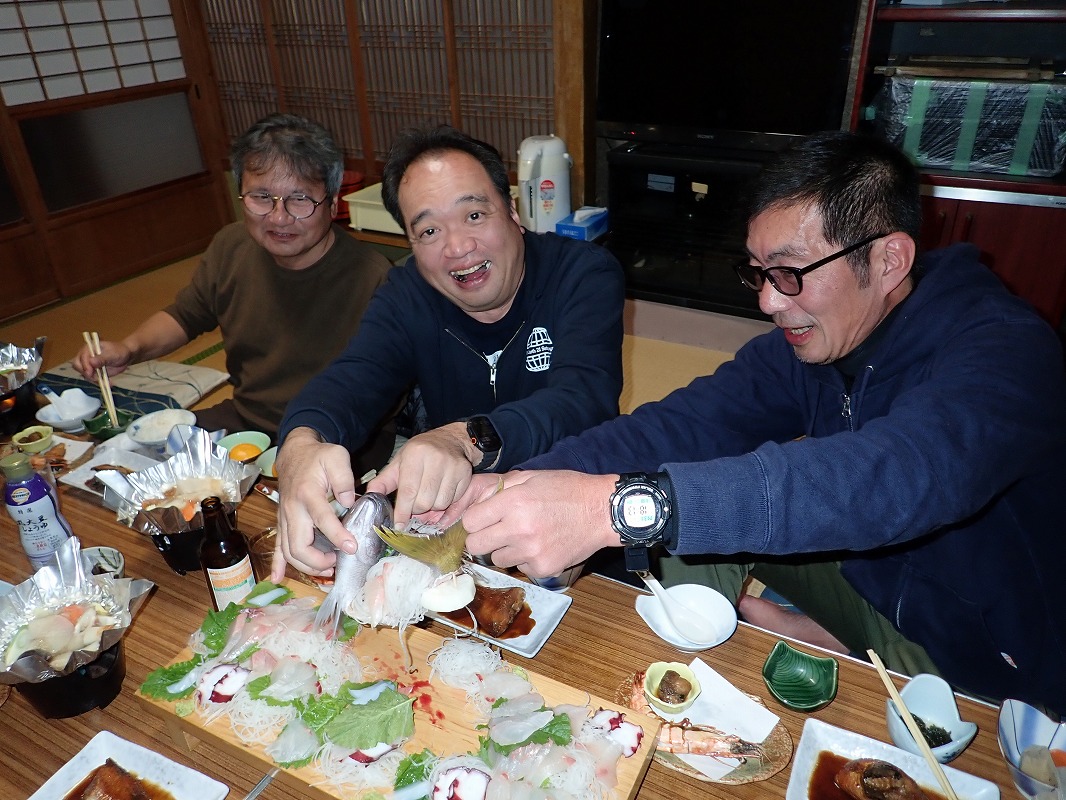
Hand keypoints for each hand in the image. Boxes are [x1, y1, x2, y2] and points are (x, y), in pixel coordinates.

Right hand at [72, 339, 132, 380]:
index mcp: (89, 348)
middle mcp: (86, 356)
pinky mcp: (94, 371)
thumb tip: (91, 362)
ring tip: (107, 381)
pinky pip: (92, 378)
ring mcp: (89, 364)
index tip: (90, 373)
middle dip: (86, 374)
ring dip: (93, 379)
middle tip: (96, 379)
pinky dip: (99, 382)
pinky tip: (109, 383)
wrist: (126, 356)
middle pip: (78, 366)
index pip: (81, 357)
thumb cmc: (119, 351)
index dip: (84, 366)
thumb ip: (102, 358)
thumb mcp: (112, 354)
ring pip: (84, 374)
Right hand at [271, 428, 359, 580]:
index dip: (337, 536)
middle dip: (318, 561)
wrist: (295, 452)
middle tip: (338, 561)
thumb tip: (348, 503)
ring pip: (289, 551)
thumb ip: (344, 478)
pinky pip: (277, 546)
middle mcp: (292, 509)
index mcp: (308, 493)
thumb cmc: (319, 456)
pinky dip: (277, 564)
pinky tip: (277, 578)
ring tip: (328, 569)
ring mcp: (285, 518)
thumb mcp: (336, 456)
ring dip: (307, 566)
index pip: (322, 519)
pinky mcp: (282, 523)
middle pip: (299, 545)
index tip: (352, 548)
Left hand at [366, 422, 479, 524]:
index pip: (408, 491)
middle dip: (417, 509)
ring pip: (439, 504)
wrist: (451, 439)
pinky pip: (453, 500)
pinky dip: (446, 501)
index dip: (402, 511)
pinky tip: (442, 491)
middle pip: (424, 502)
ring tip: (429, 495)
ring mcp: (453, 466)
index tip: (399, 524)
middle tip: (415, 503)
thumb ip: (384, 481)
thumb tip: (369, 497)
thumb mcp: (399, 462)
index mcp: (415, 454)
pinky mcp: (465, 473)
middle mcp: (435, 458)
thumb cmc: (421, 453)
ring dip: (432, 506)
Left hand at [459, 470, 618, 576]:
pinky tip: (543, 545)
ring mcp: (531, 552)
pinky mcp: (543, 568)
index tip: (484, 518)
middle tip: (497, 531)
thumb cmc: (568, 490)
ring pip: (497, 559)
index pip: (469, 522)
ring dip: (506, 550)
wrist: (602, 511)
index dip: (475, 519)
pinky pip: (521, 568)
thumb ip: (500, 487)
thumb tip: (474, 500)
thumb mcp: (532, 477)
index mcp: (513, 503)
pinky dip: (527, 560)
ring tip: (526, 536)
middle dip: (482, 538)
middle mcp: (518, 529)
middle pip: (476, 545)